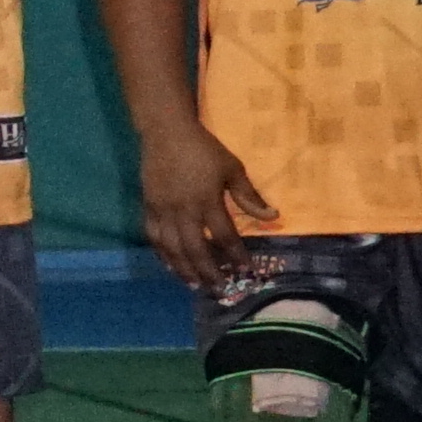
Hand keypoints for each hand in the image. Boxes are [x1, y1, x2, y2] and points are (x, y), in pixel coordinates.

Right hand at [135, 121, 270, 288]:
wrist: (166, 133)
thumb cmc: (204, 149)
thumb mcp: (232, 168)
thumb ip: (249, 195)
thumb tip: (273, 216)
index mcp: (206, 200)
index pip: (224, 235)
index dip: (236, 255)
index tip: (246, 270)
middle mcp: (183, 210)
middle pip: (195, 249)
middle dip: (209, 271)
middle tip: (220, 289)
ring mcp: (163, 211)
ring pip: (172, 248)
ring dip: (184, 269)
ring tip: (194, 285)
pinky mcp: (149, 208)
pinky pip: (154, 237)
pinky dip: (162, 254)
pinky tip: (171, 265)